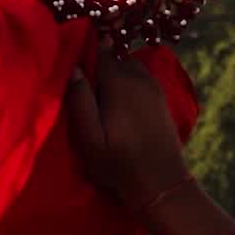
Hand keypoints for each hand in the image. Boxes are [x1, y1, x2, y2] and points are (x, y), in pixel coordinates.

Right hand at [64, 54, 189, 211]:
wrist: (161, 182)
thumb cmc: (118, 163)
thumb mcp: (89, 137)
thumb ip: (80, 100)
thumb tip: (73, 67)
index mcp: (119, 82)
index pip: (100, 51)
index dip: (85, 54)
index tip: (73, 67)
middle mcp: (139, 77)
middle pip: (115, 57)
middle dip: (100, 65)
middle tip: (86, 87)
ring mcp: (154, 86)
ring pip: (130, 65)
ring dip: (116, 74)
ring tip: (102, 95)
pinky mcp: (161, 97)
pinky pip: (141, 77)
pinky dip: (129, 81)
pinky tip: (121, 102)